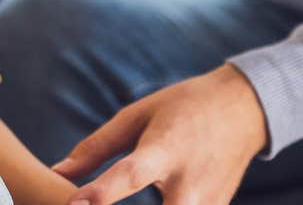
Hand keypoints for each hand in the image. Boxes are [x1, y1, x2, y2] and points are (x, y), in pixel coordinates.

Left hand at [51, 65, 268, 204]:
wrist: (245, 110)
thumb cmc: (184, 107)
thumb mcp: (139, 115)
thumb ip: (97, 147)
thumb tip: (57, 173)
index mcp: (166, 149)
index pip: (130, 176)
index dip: (100, 194)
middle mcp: (189, 183)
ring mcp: (207, 204)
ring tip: (119, 200)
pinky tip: (162, 203)